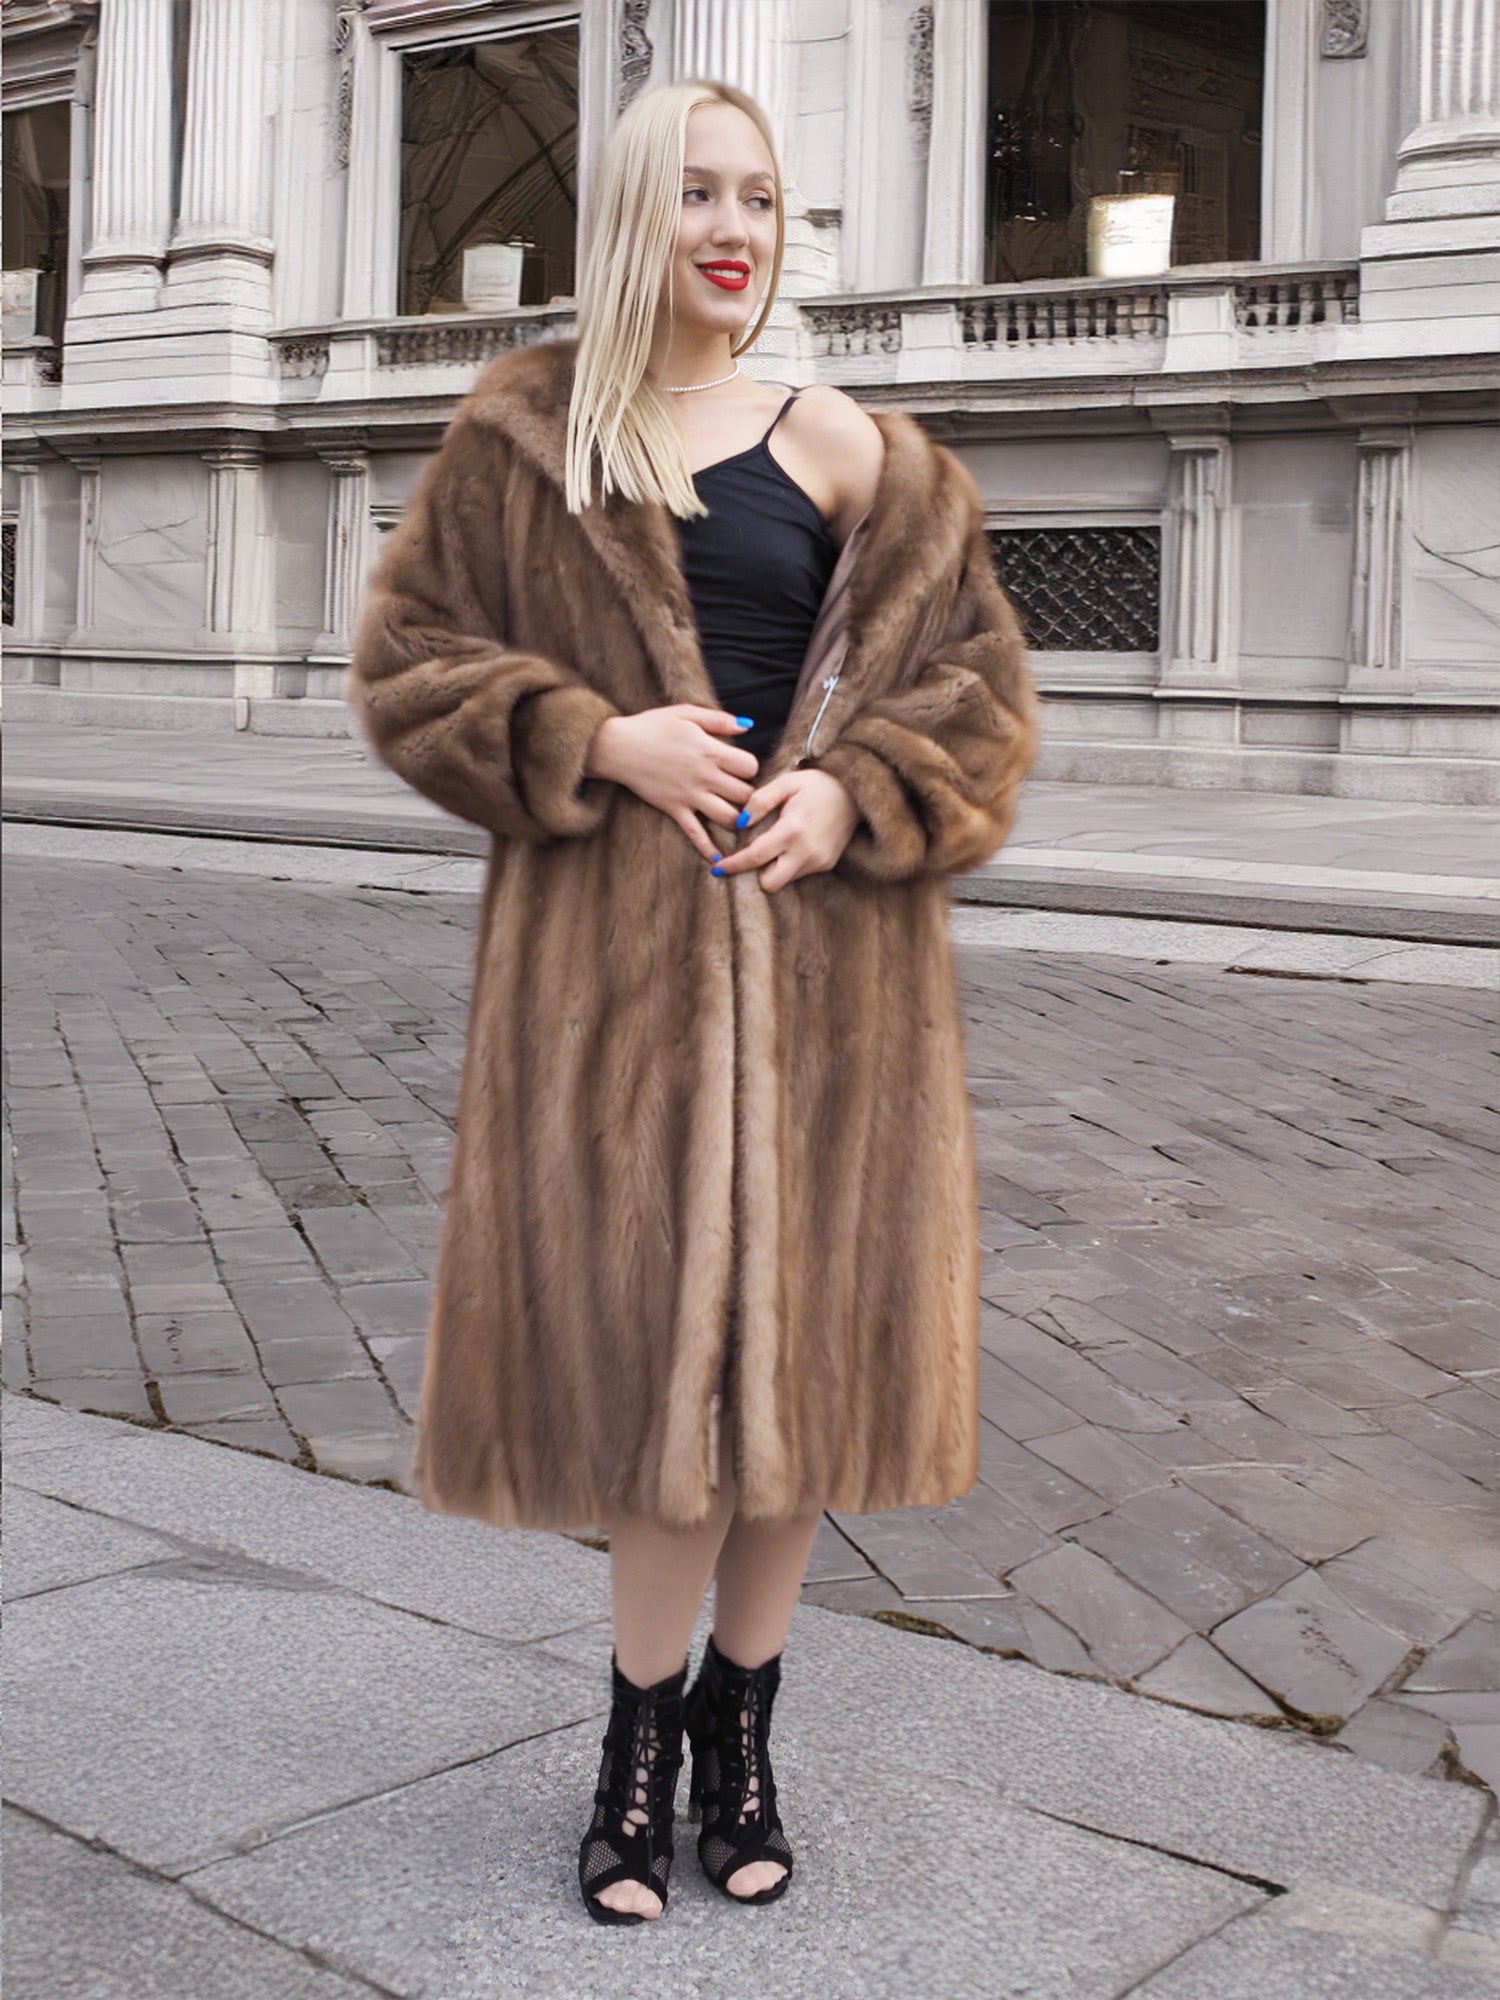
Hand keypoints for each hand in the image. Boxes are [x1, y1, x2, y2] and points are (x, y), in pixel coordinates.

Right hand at [585, 706, 757, 860]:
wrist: (617, 747)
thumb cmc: (652, 727)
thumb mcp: (686, 713)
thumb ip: (719, 719)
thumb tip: (748, 725)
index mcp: (710, 750)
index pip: (750, 767)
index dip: (750, 768)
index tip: (741, 767)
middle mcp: (704, 776)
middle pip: (745, 795)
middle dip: (749, 796)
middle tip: (743, 794)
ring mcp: (689, 796)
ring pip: (728, 819)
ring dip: (737, 820)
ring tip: (737, 817)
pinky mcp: (674, 810)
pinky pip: (696, 835)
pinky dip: (708, 850)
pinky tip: (718, 860)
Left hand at [711, 768, 859, 892]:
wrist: (856, 792)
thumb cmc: (817, 784)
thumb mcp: (786, 782)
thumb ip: (759, 801)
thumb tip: (739, 822)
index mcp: (792, 830)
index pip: (755, 857)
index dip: (733, 865)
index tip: (717, 869)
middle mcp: (806, 852)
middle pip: (770, 883)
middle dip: (756, 875)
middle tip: (747, 858)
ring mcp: (819, 861)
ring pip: (784, 880)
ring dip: (773, 868)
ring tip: (772, 846)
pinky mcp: (827, 864)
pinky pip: (799, 873)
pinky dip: (789, 864)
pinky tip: (790, 845)